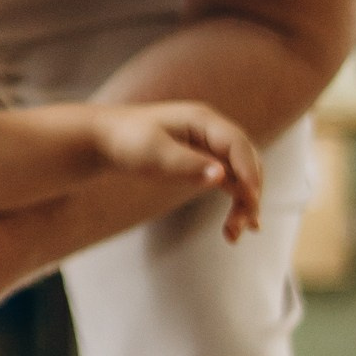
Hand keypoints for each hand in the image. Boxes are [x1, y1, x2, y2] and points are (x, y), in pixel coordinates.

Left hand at [85, 100, 263, 238]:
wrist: (103, 140)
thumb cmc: (125, 142)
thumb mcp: (153, 154)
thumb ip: (187, 165)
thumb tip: (221, 176)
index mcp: (202, 119)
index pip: (237, 144)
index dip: (248, 171)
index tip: (252, 199)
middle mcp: (211, 131)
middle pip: (245, 161)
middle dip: (249, 193)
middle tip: (243, 226)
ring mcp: (209, 146)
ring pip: (239, 175)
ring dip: (243, 203)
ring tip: (233, 235)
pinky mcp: (203, 161)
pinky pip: (229, 181)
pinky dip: (235, 201)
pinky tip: (236, 226)